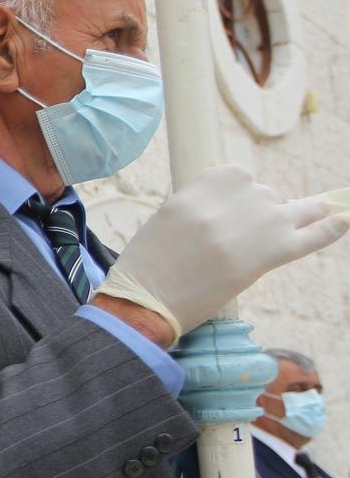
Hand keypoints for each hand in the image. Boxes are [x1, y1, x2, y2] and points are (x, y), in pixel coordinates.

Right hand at [93, 165, 349, 339]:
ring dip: (288, 223)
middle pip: (265, 196)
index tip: (224, 219)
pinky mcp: (273, 252)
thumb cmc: (148, 264)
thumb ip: (202, 204)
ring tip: (272, 241)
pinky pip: (314, 233)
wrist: (147, 300)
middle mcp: (236, 199)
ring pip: (292, 210)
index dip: (236, 201)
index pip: (238, 178)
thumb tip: (233, 208)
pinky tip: (343, 221)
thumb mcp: (169, 217)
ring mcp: (258, 222)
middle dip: (257, 216)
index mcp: (204, 186)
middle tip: (232, 247)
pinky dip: (330, 228)